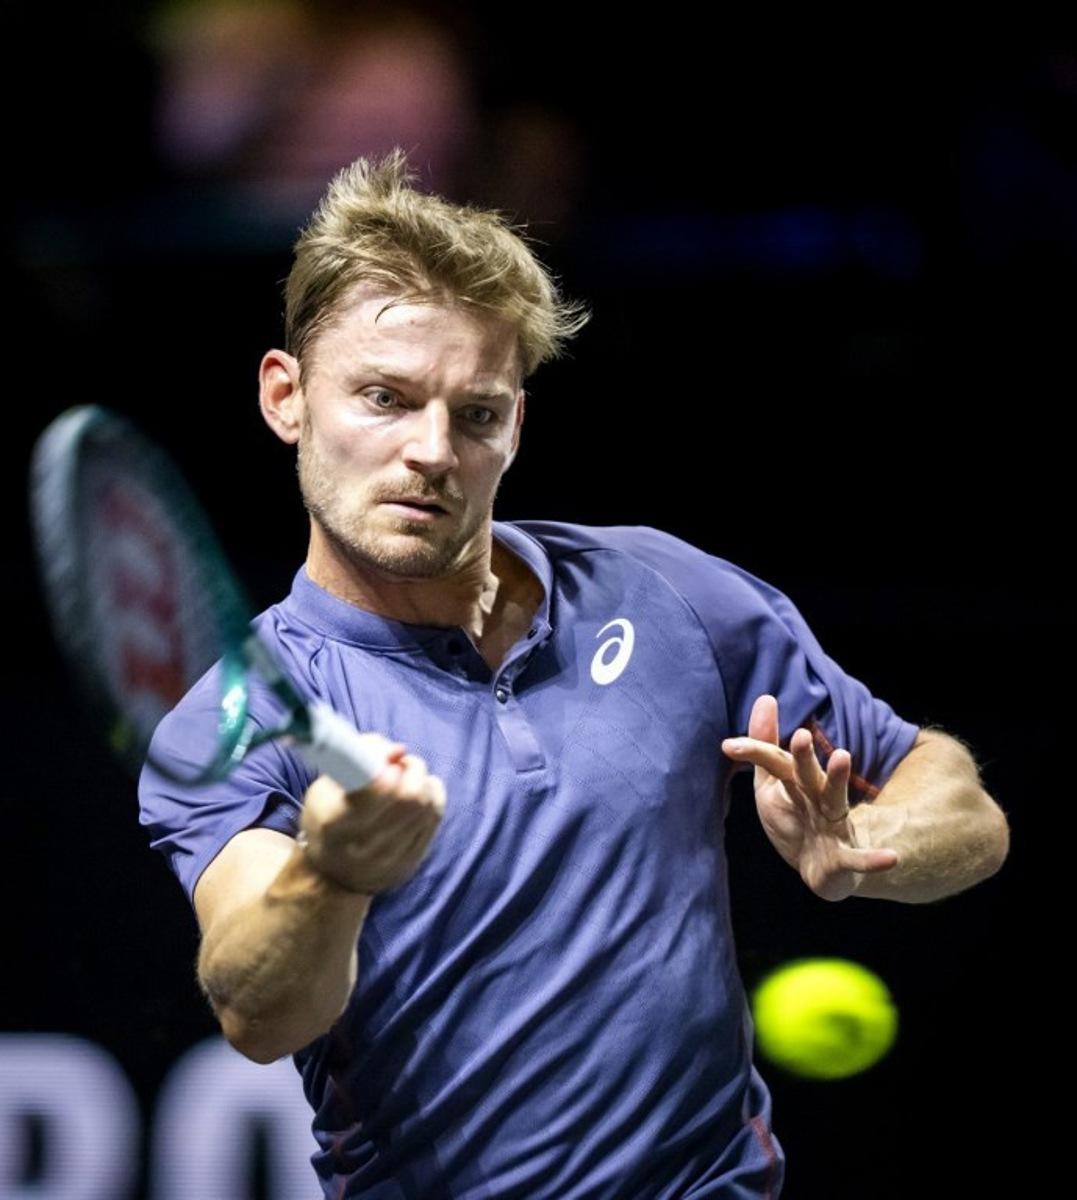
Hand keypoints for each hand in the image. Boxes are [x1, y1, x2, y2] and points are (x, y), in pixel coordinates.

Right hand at [299, 735, 445, 894]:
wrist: (331, 876)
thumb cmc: (326, 820)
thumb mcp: (325, 786)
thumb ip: (358, 757)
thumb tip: (398, 751)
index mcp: (334, 822)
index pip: (376, 787)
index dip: (389, 767)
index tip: (388, 760)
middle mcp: (363, 845)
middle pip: (409, 797)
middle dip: (413, 769)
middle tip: (404, 763)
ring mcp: (389, 859)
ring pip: (426, 806)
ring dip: (424, 781)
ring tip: (410, 777)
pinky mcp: (410, 864)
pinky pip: (434, 819)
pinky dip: (433, 797)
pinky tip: (421, 791)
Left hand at [721, 695, 897, 900]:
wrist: (823, 868)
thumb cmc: (796, 818)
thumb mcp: (773, 785)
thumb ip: (766, 749)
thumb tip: (766, 697)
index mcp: (797, 782)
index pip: (776, 763)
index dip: (755, 752)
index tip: (728, 746)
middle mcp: (818, 798)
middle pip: (808, 775)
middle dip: (803, 757)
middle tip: (799, 735)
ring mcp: (833, 825)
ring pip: (835, 800)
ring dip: (838, 780)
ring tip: (843, 756)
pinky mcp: (844, 856)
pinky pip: (860, 858)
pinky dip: (875, 859)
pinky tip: (891, 858)